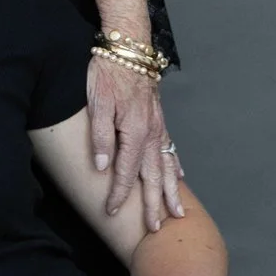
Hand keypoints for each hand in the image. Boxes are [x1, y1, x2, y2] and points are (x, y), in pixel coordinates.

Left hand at [87, 56, 183, 230]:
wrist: (129, 47)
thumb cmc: (109, 72)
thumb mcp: (97, 102)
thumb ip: (100, 136)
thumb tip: (101, 167)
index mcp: (134, 131)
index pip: (126, 171)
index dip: (118, 193)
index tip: (111, 211)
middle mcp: (151, 132)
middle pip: (153, 175)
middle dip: (154, 203)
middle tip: (156, 228)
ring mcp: (158, 126)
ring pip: (166, 165)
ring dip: (170, 191)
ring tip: (177, 212)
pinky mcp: (159, 119)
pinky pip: (170, 148)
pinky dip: (175, 166)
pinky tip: (178, 177)